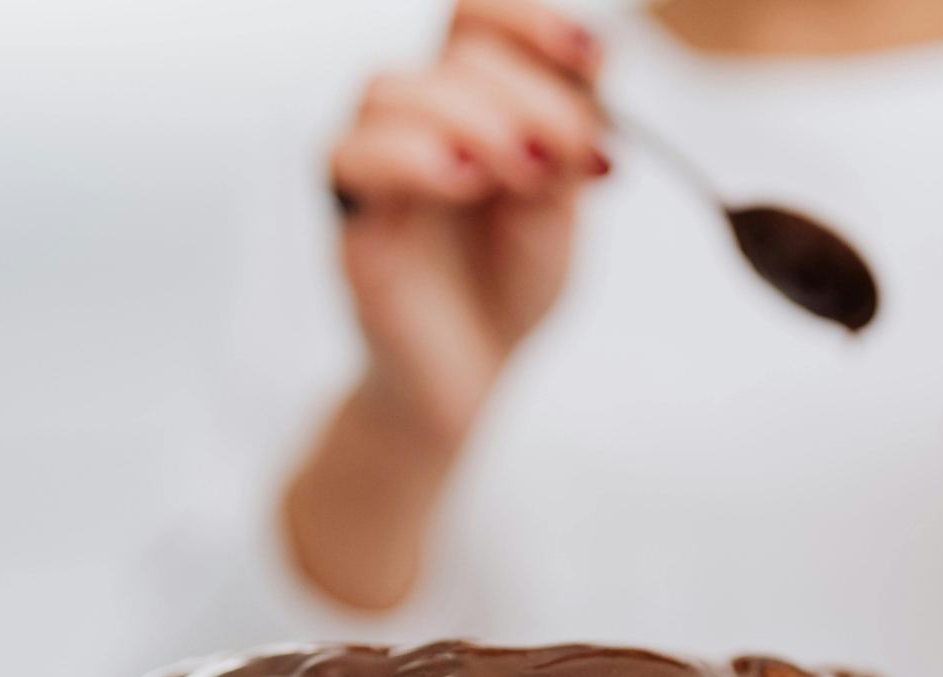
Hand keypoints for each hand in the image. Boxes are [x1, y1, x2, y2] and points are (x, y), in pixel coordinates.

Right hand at [331, 0, 608, 450]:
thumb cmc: (509, 285)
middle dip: (529, 95)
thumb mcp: (562, 208)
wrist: (471, 375)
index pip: (478, 19)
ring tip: (519, 173)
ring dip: (470, 117)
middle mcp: (417, 118)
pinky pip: (351, 156)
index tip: (589, 57)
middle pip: (452, 51)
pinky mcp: (351, 216)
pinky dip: (411, 156)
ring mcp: (378, 163)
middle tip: (569, 154)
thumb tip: (591, 71)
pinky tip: (463, 182)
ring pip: (391, 88)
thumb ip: (566, 141)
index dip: (529, 20)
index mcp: (473, 100)